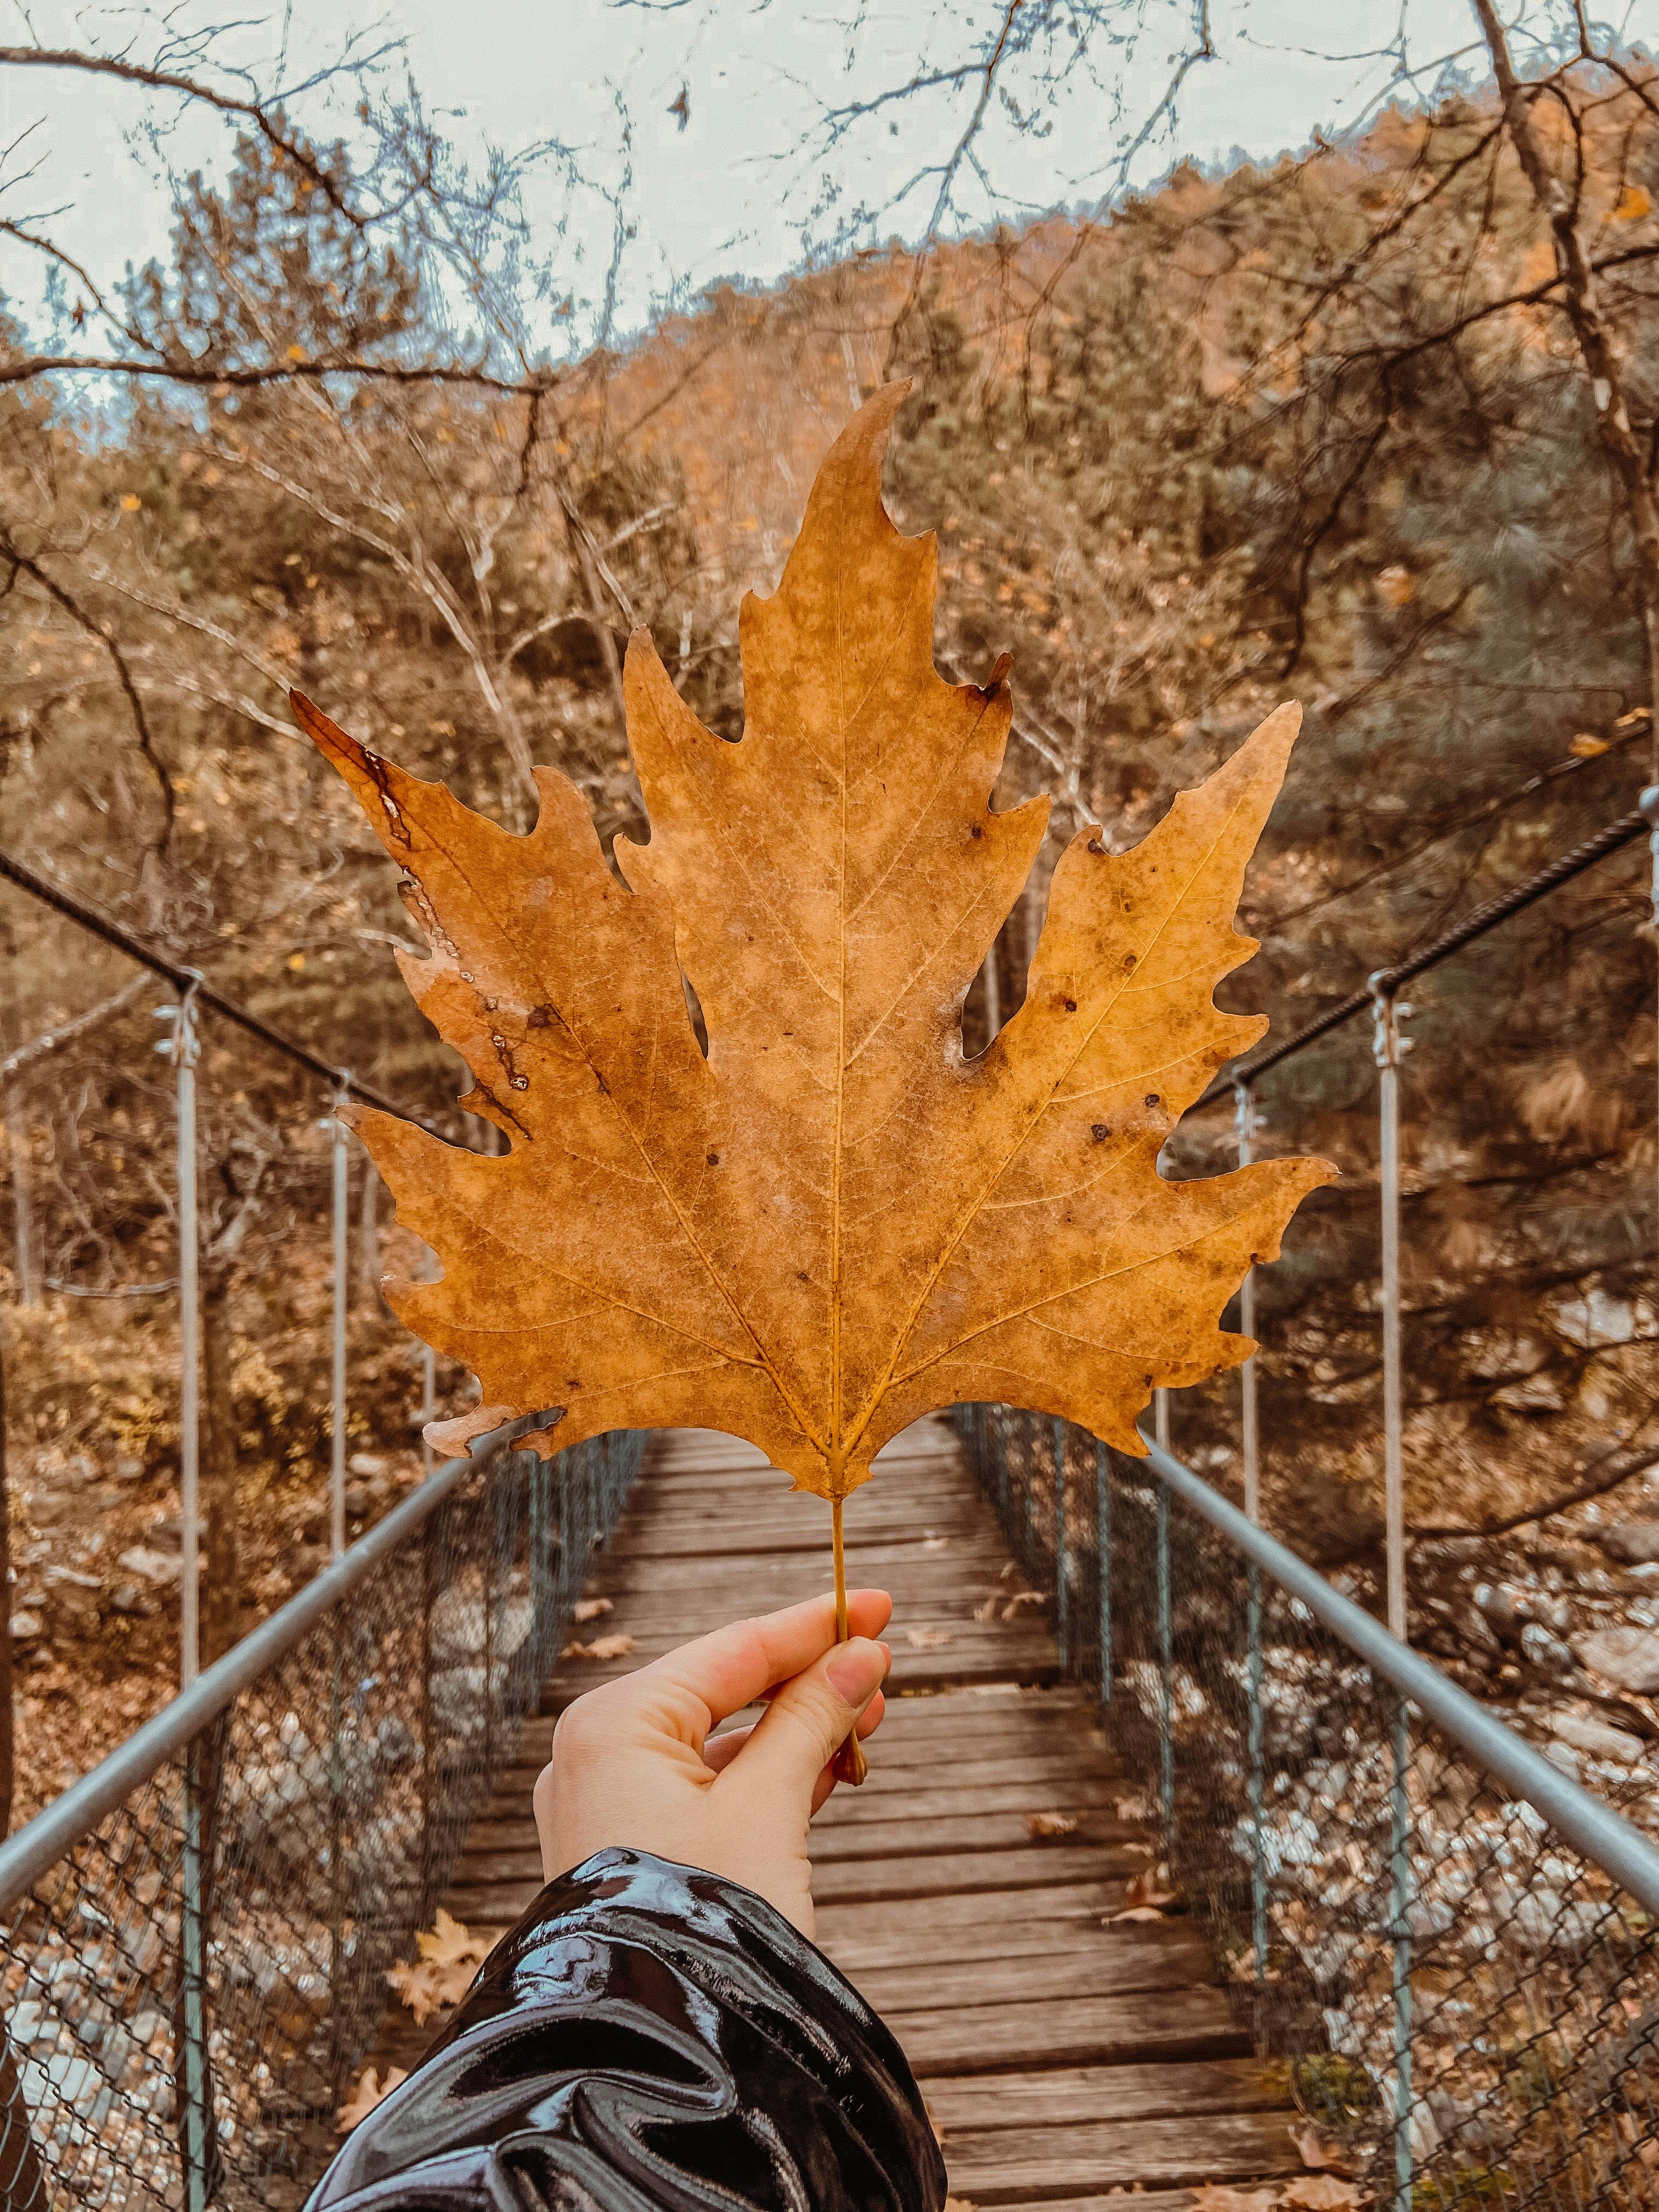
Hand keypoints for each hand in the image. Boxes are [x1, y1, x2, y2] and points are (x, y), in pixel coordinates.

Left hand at [534, 1590, 892, 1937]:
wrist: (654, 2051)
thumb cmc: (701, 1919)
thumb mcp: (768, 1809)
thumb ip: (812, 1720)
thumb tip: (860, 1657)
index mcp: (612, 1724)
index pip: (731, 1650)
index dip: (812, 1625)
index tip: (874, 1601)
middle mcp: (594, 1754)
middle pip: (723, 1691)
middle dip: (807, 1683)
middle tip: (880, 1673)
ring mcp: (604, 1805)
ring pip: (718, 1745)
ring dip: (794, 1733)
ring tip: (865, 1726)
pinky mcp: (624, 1850)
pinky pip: (703, 1791)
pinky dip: (764, 1778)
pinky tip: (824, 1771)